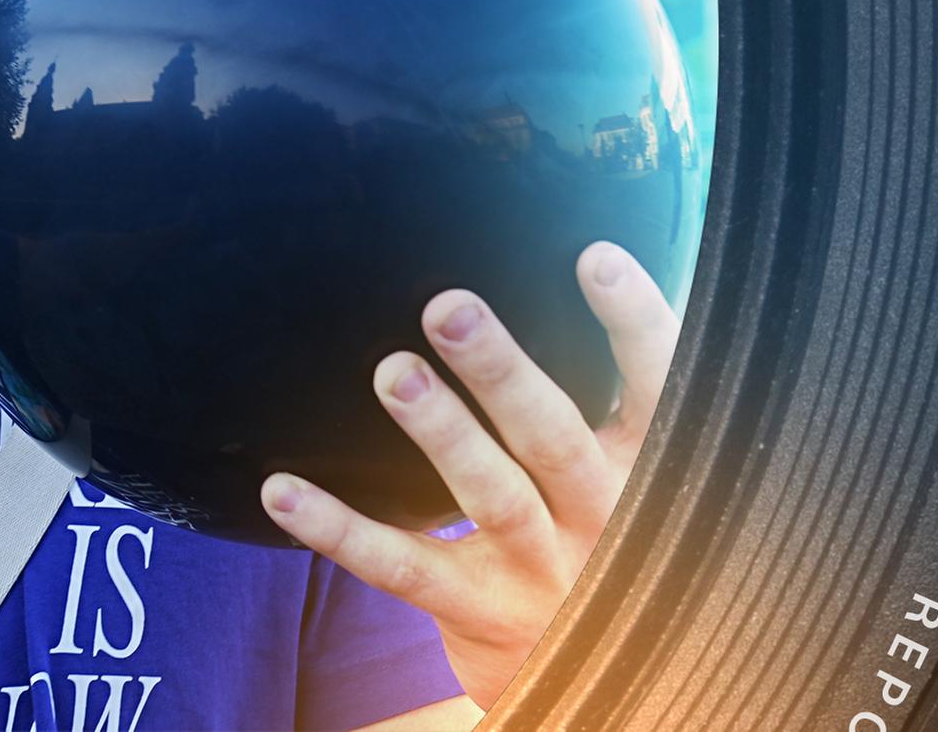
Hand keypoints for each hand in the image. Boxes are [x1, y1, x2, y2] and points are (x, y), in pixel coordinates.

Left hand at [262, 240, 679, 710]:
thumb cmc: (613, 544)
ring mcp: (541, 571)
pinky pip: (401, 566)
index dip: (632, 324)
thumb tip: (591, 261)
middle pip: (553, 436)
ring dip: (441, 432)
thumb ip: (616, 399)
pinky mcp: (479, 612)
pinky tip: (282, 490)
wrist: (610, 682)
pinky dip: (338, 529)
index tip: (594, 256)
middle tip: (447, 305)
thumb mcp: (642, 477)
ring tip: (392, 371)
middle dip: (501, 371)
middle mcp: (603, 519)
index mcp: (649, 471)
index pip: (656, 391)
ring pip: (491, 496)